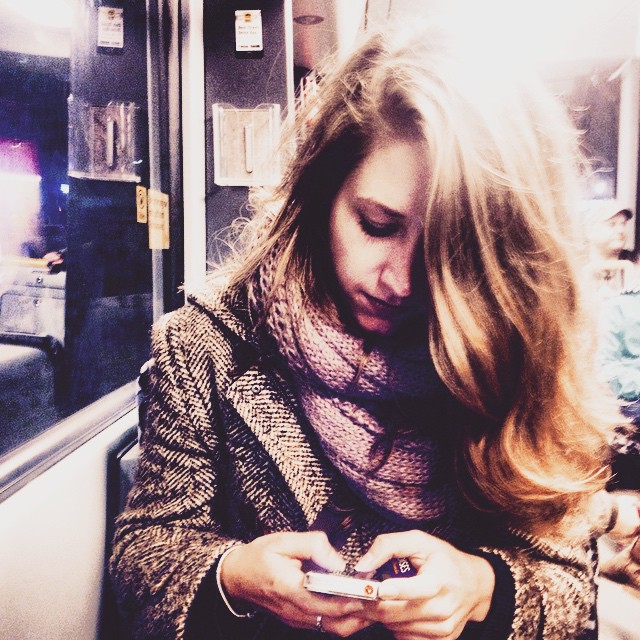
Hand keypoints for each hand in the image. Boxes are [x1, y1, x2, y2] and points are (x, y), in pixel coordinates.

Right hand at [221, 531, 371, 635]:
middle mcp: (296, 610)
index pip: (329, 601)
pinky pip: (328, 626)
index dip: (354, 599)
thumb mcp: (282, 541)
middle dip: (363, 611)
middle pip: (338, 621)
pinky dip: (346, 619)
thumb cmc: (259, 556)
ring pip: (335, 628)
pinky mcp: (299, 620)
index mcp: (291, 588)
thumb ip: (312, 545)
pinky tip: (357, 604)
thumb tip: (338, 559)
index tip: (374, 590)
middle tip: (384, 596)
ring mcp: (298, 619)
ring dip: (357, 618)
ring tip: (375, 601)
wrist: (236, 577)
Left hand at [354, 531, 494, 639]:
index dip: (390, 591)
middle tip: (358, 595)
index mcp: (438, 581)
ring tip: (384, 599)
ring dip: (383, 615)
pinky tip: (400, 610)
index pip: (412, 591)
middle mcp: (441, 609)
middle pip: (394, 614)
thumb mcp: (419, 541)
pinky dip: (396, 626)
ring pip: (396, 628)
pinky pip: (405, 639)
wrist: (476, 585)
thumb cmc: (444, 560)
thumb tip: (363, 565)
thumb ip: (389, 545)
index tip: (376, 589)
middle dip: (372, 605)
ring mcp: (441, 629)